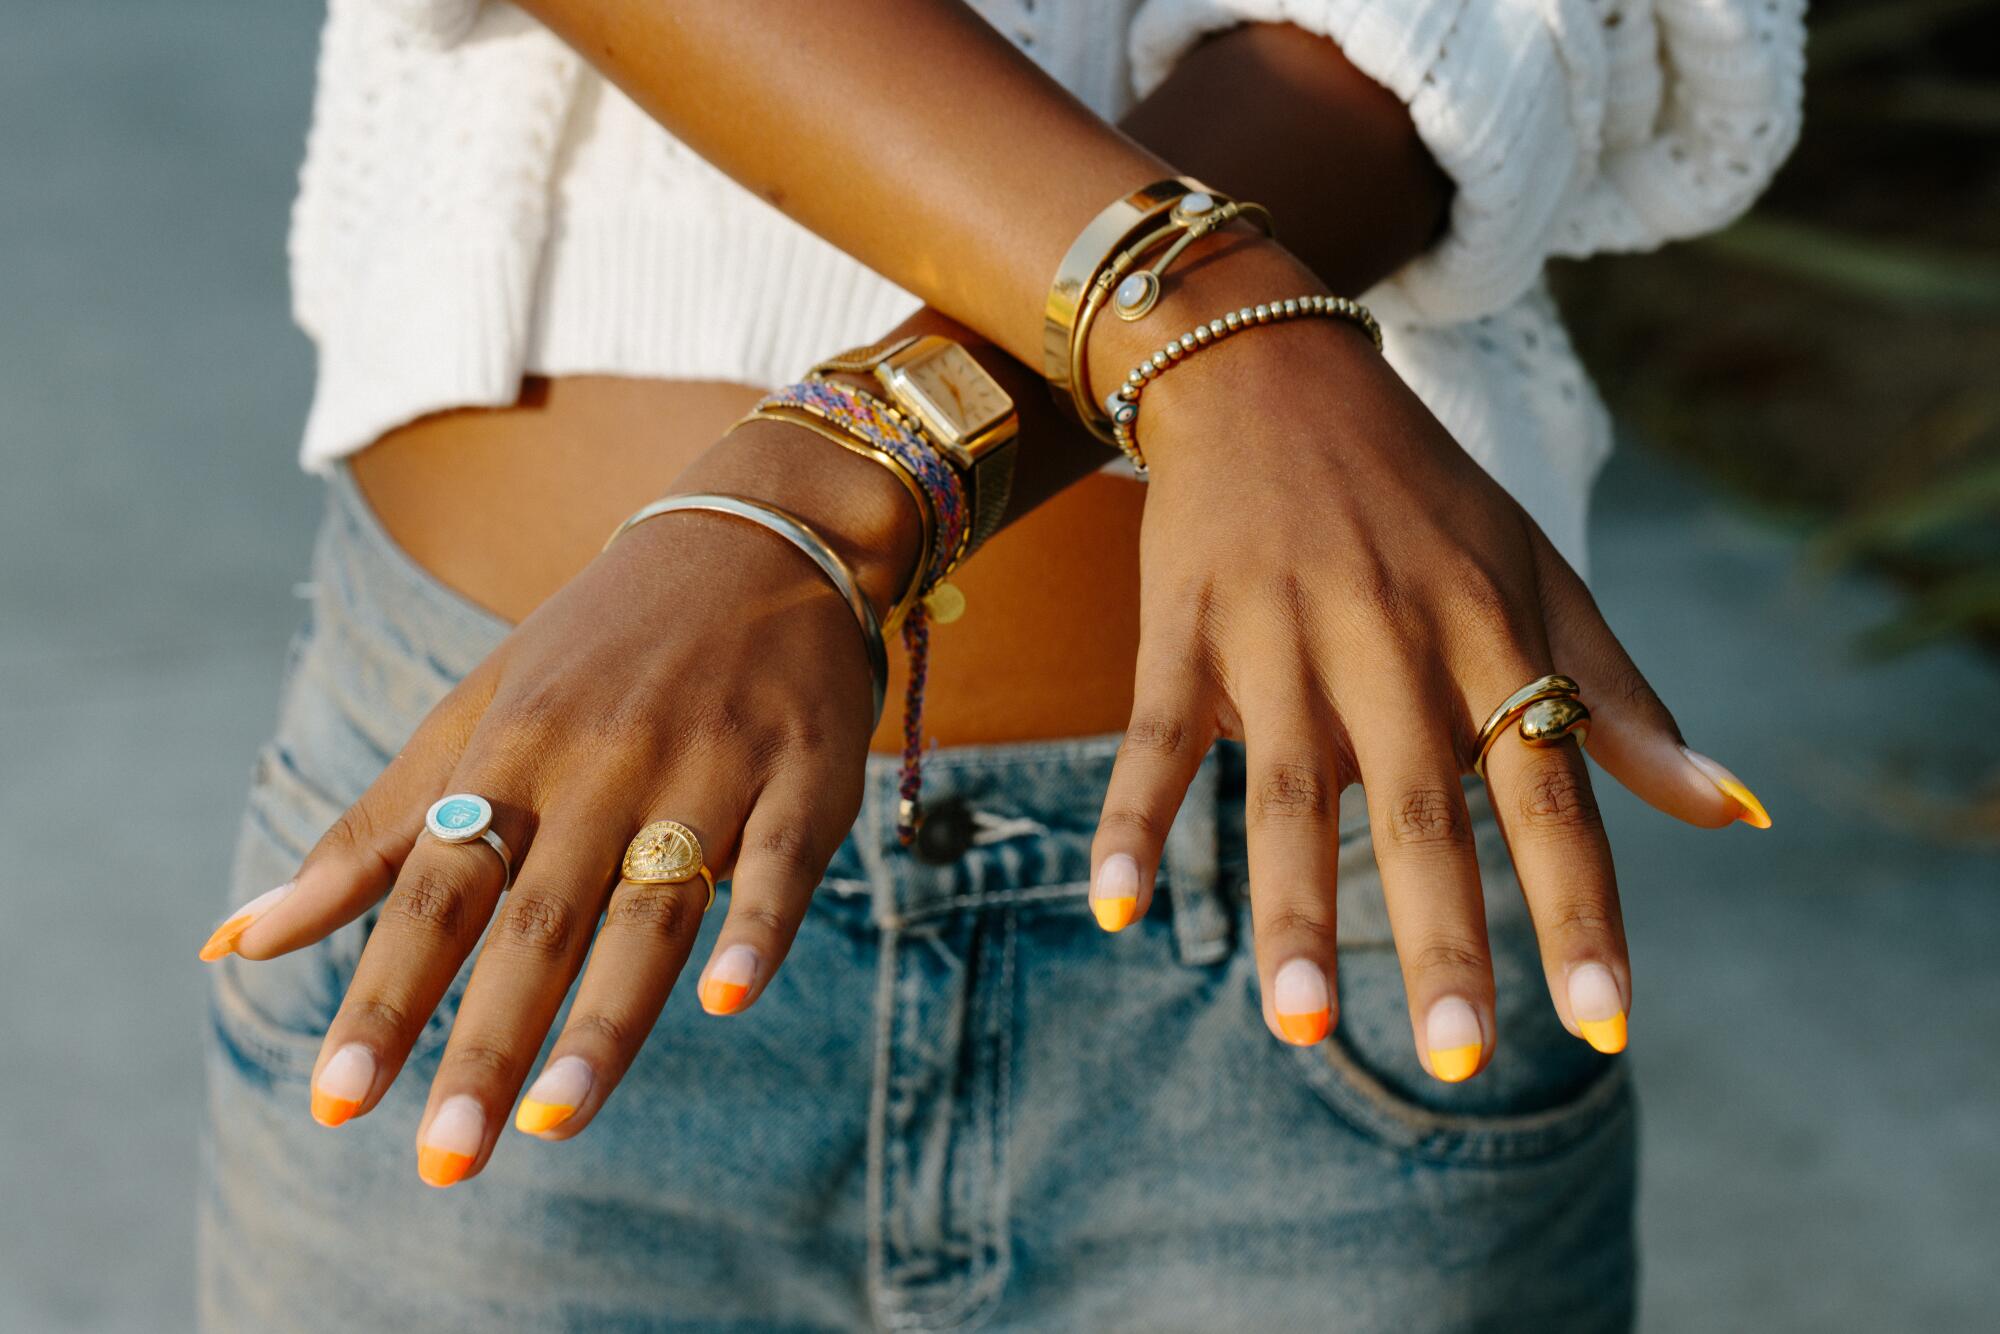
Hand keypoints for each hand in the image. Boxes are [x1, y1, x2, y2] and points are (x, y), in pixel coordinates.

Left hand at [222, 426, 909, 1184]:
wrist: (756, 532)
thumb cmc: (598, 649)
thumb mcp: (475, 719)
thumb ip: (372, 837)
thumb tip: (235, 942)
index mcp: (514, 751)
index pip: (434, 890)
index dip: (387, 996)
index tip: (337, 1102)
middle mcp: (603, 763)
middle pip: (536, 919)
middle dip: (486, 1042)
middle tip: (446, 1159)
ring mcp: (708, 763)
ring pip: (650, 905)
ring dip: (604, 1018)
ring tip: (553, 1119)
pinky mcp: (804, 770)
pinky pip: (782, 858)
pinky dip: (755, 923)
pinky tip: (725, 996)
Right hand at [1087, 302, 1769, 1077]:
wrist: (1268, 369)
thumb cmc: (1418, 492)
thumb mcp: (1537, 574)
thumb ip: (1620, 699)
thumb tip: (1728, 813)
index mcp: (1488, 637)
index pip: (1550, 793)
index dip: (1582, 909)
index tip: (1606, 1025)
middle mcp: (1391, 643)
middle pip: (1424, 807)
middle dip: (1443, 935)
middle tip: (1459, 1058)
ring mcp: (1280, 636)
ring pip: (1290, 788)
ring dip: (1294, 905)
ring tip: (1297, 1027)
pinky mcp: (1185, 630)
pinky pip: (1156, 737)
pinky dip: (1133, 819)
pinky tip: (1114, 907)